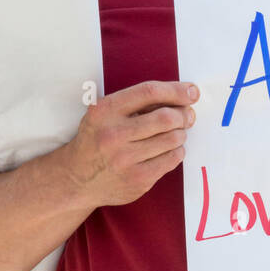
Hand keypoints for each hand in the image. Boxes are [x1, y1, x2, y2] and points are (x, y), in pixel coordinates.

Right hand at [61, 80, 198, 207]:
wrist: (76, 178)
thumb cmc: (98, 138)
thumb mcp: (106, 113)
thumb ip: (138, 102)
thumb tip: (185, 96)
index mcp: (105, 111)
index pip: (149, 92)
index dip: (176, 90)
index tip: (192, 92)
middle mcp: (113, 135)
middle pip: (166, 118)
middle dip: (183, 115)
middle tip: (186, 116)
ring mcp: (125, 160)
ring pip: (173, 139)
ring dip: (181, 133)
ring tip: (175, 133)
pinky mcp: (137, 180)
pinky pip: (172, 159)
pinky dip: (177, 151)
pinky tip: (169, 149)